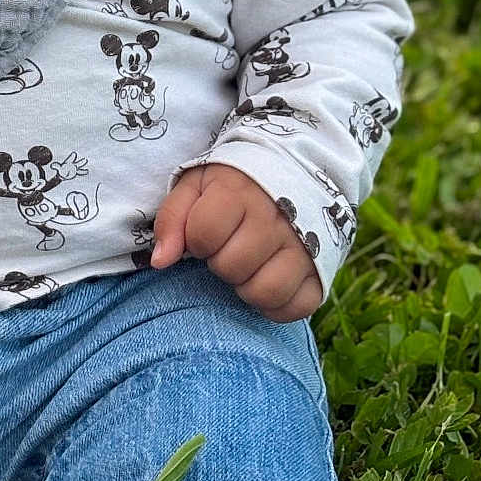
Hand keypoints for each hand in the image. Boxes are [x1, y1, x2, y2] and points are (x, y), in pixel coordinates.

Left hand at [150, 162, 321, 320]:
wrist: (292, 172)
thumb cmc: (232, 185)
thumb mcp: (195, 186)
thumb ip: (172, 219)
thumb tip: (160, 262)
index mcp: (240, 192)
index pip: (204, 234)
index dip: (196, 240)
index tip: (204, 233)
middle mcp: (276, 219)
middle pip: (232, 266)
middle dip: (219, 262)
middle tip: (228, 247)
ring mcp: (303, 248)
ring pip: (264, 291)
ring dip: (246, 286)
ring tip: (246, 266)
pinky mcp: (321, 274)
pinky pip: (296, 308)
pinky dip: (276, 305)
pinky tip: (267, 281)